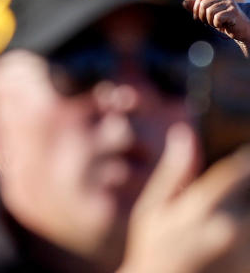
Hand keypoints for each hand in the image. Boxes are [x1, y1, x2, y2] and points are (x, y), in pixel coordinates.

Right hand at [119, 124, 249, 272]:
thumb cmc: (153, 250)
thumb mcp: (152, 208)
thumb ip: (175, 172)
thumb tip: (184, 133)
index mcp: (205, 206)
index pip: (240, 169)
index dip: (246, 160)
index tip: (245, 158)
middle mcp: (233, 228)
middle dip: (246, 191)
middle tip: (228, 202)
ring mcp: (246, 253)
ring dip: (245, 214)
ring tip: (225, 222)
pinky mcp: (249, 267)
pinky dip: (247, 237)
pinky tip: (233, 241)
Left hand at [184, 0, 249, 44]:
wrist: (240, 29)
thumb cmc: (223, 20)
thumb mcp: (207, 13)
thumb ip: (196, 7)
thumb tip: (183, 2)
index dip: (195, 8)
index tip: (197, 18)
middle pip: (203, 4)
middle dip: (202, 16)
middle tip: (207, 22)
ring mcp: (230, 2)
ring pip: (209, 12)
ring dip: (210, 21)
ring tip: (216, 23)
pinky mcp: (233, 12)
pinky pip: (217, 18)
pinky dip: (217, 24)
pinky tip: (222, 25)